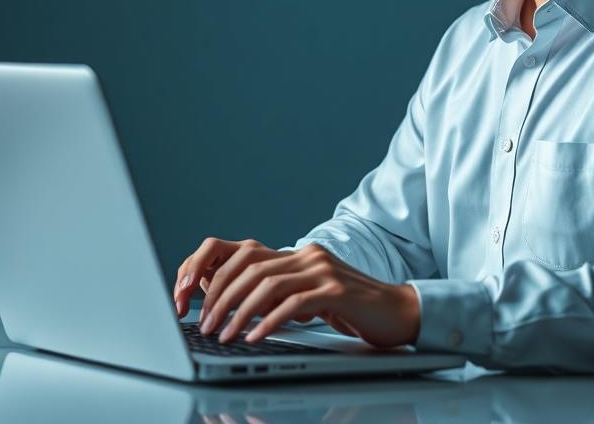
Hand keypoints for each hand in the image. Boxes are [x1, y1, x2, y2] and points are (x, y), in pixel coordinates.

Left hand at [174, 238, 419, 346]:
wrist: (399, 312)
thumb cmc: (353, 310)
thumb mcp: (310, 298)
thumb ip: (281, 296)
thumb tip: (235, 308)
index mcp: (298, 255)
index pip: (244, 255)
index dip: (215, 274)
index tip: (195, 300)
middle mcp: (308, 256)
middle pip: (249, 267)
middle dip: (220, 296)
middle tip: (204, 323)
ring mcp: (323, 270)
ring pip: (267, 284)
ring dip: (238, 312)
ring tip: (222, 335)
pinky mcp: (337, 291)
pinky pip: (293, 304)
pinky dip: (268, 321)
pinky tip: (254, 337)